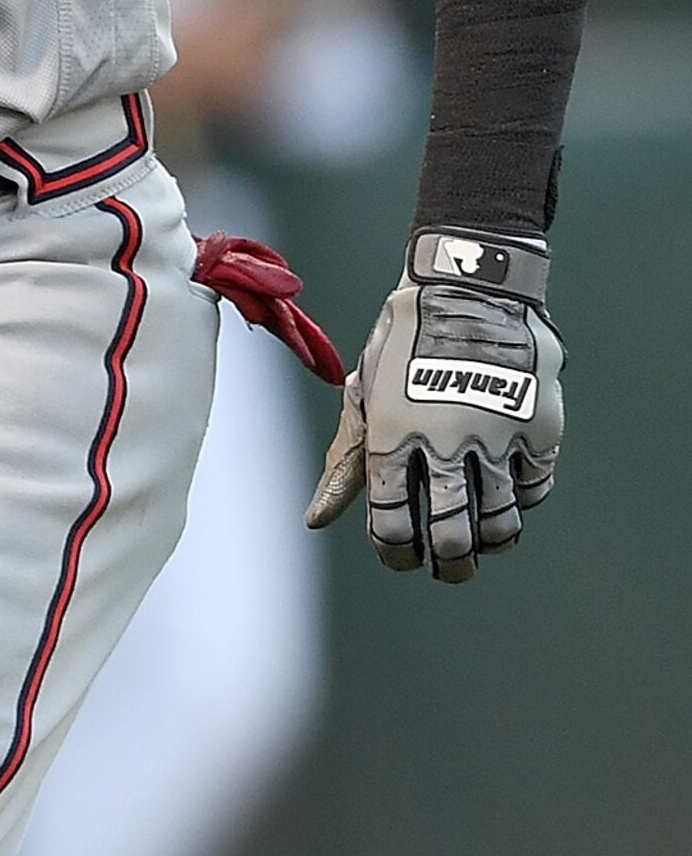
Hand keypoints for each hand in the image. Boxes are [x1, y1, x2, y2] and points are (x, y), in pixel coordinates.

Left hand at [305, 229, 563, 580]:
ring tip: (483, 541)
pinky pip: (534, 488)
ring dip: (491, 541)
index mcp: (391, 436)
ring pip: (501, 522)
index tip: (400, 557)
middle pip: (451, 535)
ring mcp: (496, 436)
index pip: (391, 522)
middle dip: (449, 564)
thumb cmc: (402, 343)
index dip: (395, 551)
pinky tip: (507, 494)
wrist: (465, 287)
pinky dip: (522, 500)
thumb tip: (316, 519)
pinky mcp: (539, 427)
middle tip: (449, 567)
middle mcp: (444, 442)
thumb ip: (346, 462)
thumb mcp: (364, 395)